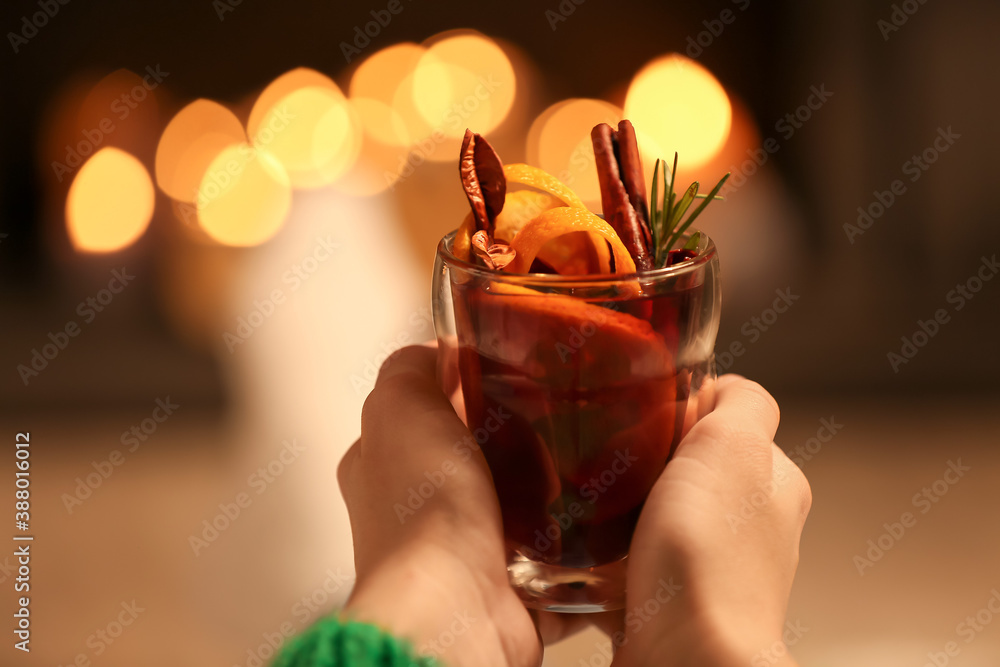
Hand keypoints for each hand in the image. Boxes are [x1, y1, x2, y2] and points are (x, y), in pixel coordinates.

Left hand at [338, 344, 584, 666]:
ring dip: (544, 492)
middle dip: (511, 438)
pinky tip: (596, 523)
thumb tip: (436, 350)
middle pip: (469, 458)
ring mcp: (458, 556)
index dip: (459, 387)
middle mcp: (411, 514)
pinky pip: (546, 562)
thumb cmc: (422, 504)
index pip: (418, 411)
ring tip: (583, 465)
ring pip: (509, 508)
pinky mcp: (504, 592)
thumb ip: (410, 367)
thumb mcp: (400, 402)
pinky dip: (569, 548)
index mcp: (380, 465)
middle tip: (556, 417)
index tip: (506, 372)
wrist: (456, 602)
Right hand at [609, 375, 811, 666]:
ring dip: (626, 512)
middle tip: (612, 460)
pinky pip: (634, 566)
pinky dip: (610, 560)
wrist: (684, 655)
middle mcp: (752, 530)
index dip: (688, 411)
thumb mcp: (734, 445)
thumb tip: (723, 386)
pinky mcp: (672, 605)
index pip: (733, 424)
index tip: (648, 416)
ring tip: (594, 509)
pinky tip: (590, 557)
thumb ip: (743, 401)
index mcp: (775, 486)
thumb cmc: (709, 558)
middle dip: (650, 462)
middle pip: (691, 470)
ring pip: (659, 518)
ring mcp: (712, 571)